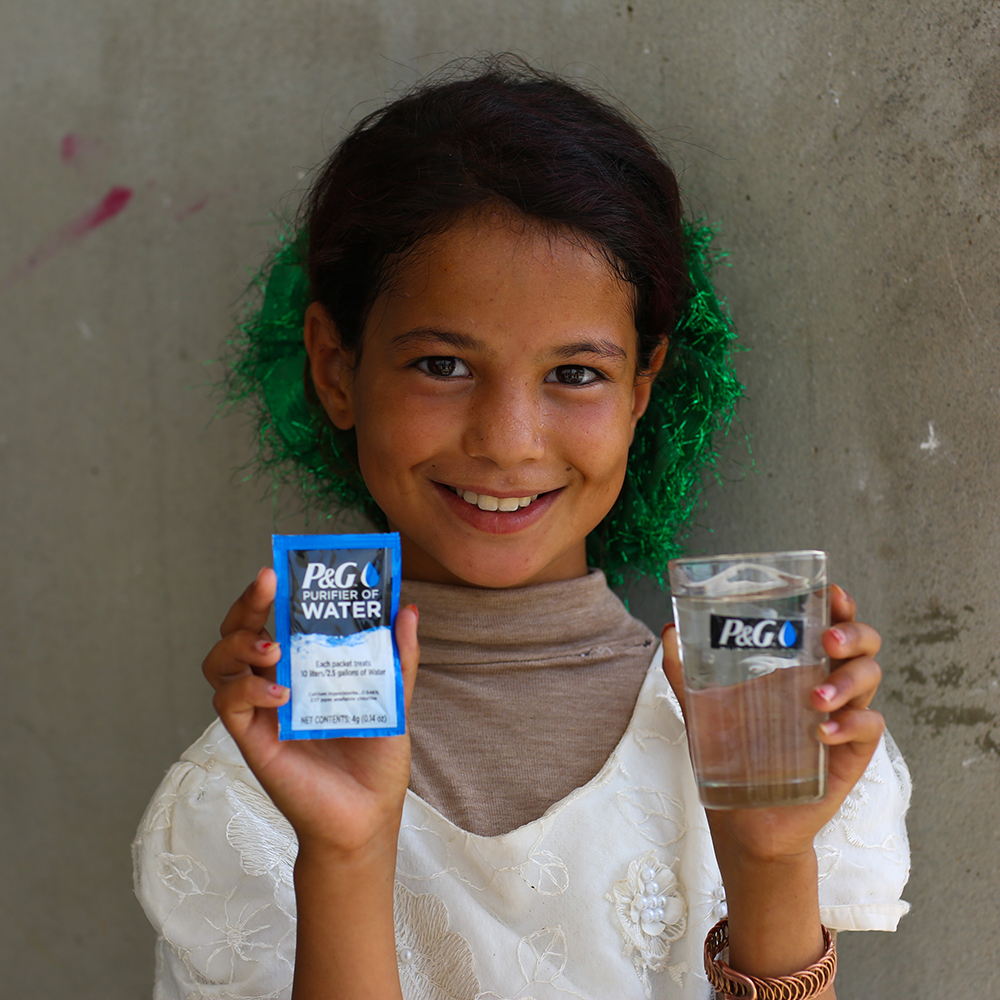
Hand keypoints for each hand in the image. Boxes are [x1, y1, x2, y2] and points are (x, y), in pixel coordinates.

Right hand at [204, 568, 419, 854]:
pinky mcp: (252, 739)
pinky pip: (228, 705)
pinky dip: (248, 689)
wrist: (368, 816)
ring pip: (218, 663)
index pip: (272, 618)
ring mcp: (258, 711)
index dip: (269, 593)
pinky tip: (281, 689)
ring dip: (239, 643)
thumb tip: (408, 607)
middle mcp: (272, 682)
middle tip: (267, 585)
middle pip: (236, 632)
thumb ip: (398, 655)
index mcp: (301, 666)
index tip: (281, 568)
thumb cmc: (375, 759)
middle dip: (246, 603)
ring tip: (272, 644)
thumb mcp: (393, 698)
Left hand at [661, 582, 883, 861]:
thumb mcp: (703, 708)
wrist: (742, 821)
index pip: (830, 624)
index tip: (831, 592)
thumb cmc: (730, 758)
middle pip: (862, 646)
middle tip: (827, 641)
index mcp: (798, 667)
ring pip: (870, 680)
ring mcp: (842, 720)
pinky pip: (870, 730)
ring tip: (814, 697)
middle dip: (853, 634)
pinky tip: (823, 732)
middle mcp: (826, 687)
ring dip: (848, 681)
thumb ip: (684, 671)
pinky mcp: (849, 757)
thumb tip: (669, 630)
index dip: (839, 606)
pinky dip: (852, 725)